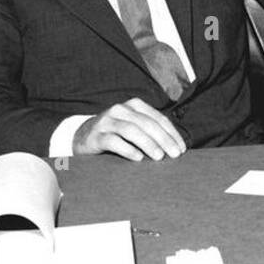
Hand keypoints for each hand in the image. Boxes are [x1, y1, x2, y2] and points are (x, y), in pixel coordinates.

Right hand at [72, 99, 186, 160]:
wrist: (82, 137)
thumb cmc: (115, 134)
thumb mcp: (133, 127)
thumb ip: (150, 132)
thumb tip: (175, 147)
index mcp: (134, 106)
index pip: (158, 118)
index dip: (172, 133)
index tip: (182, 148)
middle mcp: (120, 110)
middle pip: (146, 123)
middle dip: (163, 139)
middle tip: (174, 154)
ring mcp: (106, 121)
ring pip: (131, 130)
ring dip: (148, 143)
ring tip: (159, 156)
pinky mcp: (95, 135)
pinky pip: (113, 141)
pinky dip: (127, 149)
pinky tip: (138, 158)